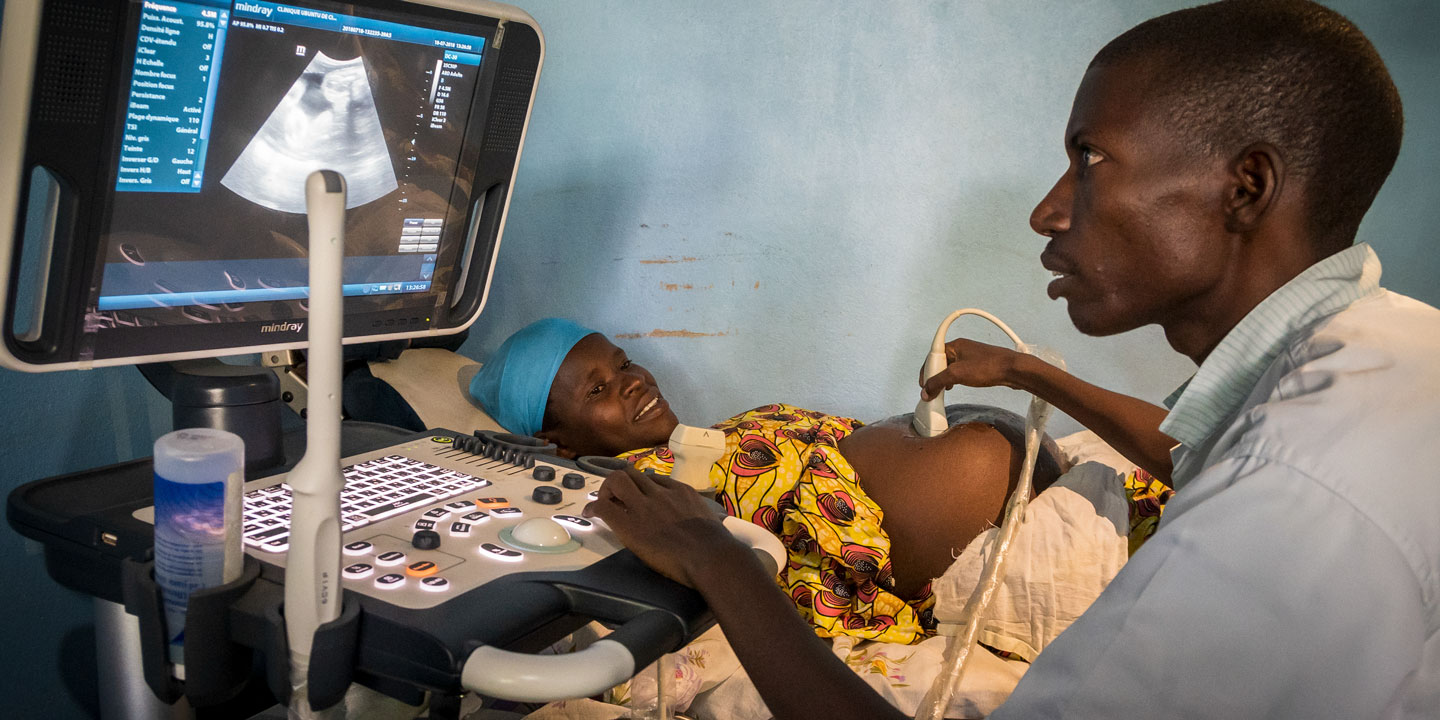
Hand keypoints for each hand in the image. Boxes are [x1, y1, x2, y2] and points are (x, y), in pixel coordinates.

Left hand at [582, 466, 742, 587]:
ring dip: (606, 490)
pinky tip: (591, 515)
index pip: (655, 479)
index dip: (643, 487)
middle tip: (614, 498)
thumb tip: (697, 522)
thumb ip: (696, 514)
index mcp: (680, 491)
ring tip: (603, 503)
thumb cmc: (716, 545)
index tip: (639, 497)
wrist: (709, 555)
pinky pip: (605, 506)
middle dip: (619, 482)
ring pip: (616, 480)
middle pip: (631, 473)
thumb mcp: (709, 519)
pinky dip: (595, 508)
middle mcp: (659, 492)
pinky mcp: (629, 523)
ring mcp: (643, 505)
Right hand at [919, 338, 1025, 400]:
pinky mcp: (977, 365)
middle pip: (940, 362)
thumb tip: (925, 391)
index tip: (923, 385)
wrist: (1012, 370)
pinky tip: (954, 387)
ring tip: (942, 390)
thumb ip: (938, 382)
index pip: (932, 356)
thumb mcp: (957, 374)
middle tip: (932, 389)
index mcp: (954, 345)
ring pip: (949, 368)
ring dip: (943, 379)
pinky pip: (959, 372)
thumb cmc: (987, 367)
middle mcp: (961, 349)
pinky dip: (953, 380)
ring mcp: (970, 357)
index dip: (926, 371)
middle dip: (934, 376)